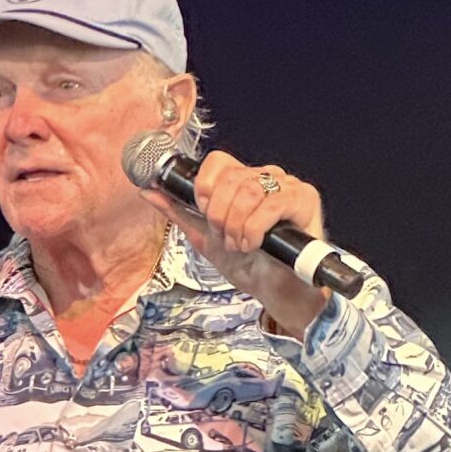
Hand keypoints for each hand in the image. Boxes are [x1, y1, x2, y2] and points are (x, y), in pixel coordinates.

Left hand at [156, 149, 328, 335]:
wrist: (274, 290)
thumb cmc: (247, 264)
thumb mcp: (205, 237)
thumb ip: (178, 212)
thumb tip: (146, 191)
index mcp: (242, 180)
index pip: (218, 161)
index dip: (205, 187)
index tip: (206, 215)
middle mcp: (265, 176)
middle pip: (231, 178)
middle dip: (219, 216)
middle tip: (225, 239)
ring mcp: (286, 185)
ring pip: (249, 191)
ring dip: (236, 226)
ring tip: (240, 246)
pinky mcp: (304, 198)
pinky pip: (272, 204)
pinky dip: (255, 229)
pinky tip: (255, 244)